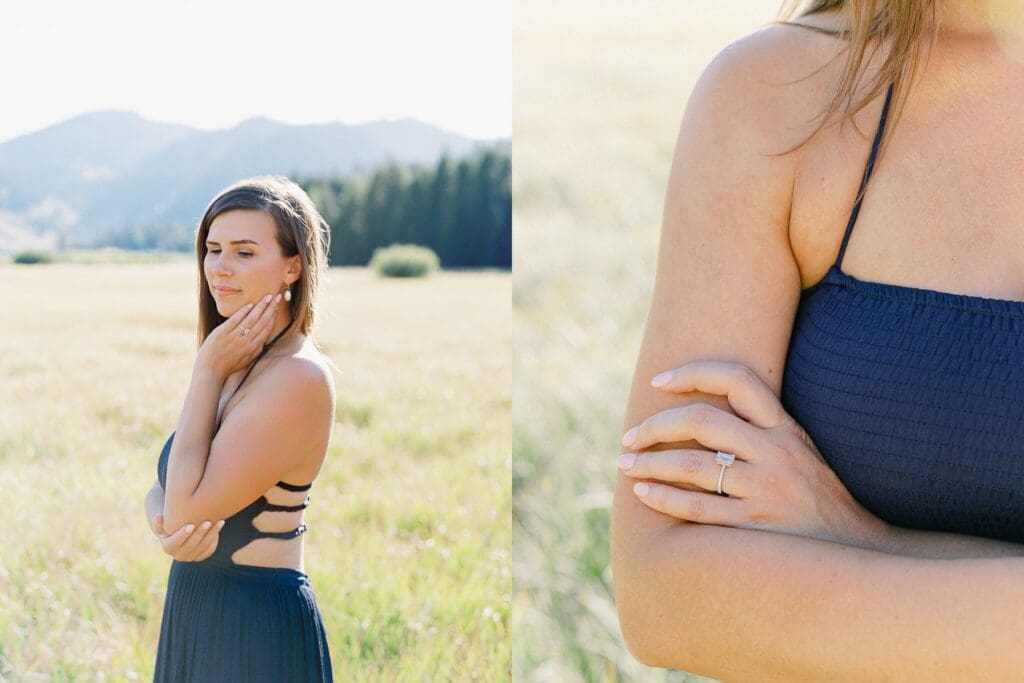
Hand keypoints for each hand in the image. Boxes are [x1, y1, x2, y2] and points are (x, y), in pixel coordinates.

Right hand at [152, 514, 224, 561]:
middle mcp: (179, 555)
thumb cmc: (170, 524)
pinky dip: (215, 538)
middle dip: (200, 533)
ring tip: (220, 521)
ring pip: (203, 547)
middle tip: (208, 521)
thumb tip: (158, 517)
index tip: (190, 525)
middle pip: (191, 545)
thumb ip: (160, 522)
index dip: (182, 535)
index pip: (173, 544)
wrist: (179, 532)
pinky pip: (210, 549)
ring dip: (212, 534)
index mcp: (168, 547)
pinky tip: (219, 526)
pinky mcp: (201, 556)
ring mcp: (191, 557)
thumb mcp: (163, 523)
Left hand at [195, 293, 281, 380]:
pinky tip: (250, 304)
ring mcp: (234, 337)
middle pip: (262, 321)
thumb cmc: (227, 367)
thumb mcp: (246, 361)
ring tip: (267, 297)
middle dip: (270, 308)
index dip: (273, 316)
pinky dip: (243, 312)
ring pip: (251, 319)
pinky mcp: (222, 333)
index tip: (277, 306)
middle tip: (276, 296)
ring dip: (260, 306)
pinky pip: (235, 320)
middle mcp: (246, 342)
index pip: (266, 329)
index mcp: (253, 348)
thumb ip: (256, 351)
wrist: (209, 371)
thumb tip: (264, 340)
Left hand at [618, 360, 890, 548]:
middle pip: (702, 420)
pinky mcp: (757, 527)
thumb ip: (761, 431)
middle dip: (656, 425)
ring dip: (649, 463)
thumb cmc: (820, 502)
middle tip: (629, 436)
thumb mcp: (802, 454)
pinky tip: (642, 493)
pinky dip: (663, 498)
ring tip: (624, 465)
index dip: (693, 372)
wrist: (862, 556)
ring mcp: (767, 491)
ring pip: (692, 465)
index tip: (658, 382)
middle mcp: (777, 453)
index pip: (738, 379)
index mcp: (787, 429)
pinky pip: (698, 507)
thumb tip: (700, 415)